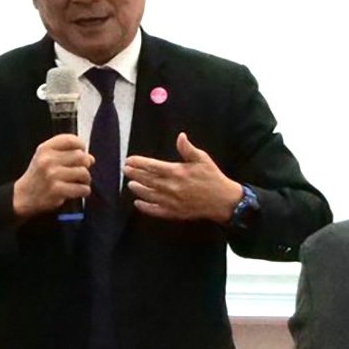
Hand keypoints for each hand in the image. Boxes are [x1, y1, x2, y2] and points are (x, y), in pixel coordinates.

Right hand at [13, 133, 93, 219]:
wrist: (23, 196)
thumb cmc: (38, 176)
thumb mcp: (45, 158)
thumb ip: (66, 154)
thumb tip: (90, 158)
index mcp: (45, 149)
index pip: (70, 140)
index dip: (81, 145)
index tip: (82, 151)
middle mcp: (48, 160)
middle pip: (80, 156)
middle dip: (86, 164)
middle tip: (82, 170)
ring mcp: (52, 175)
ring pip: (83, 172)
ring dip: (86, 179)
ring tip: (81, 182)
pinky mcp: (57, 190)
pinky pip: (82, 188)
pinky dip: (84, 191)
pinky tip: (79, 191)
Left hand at [126, 133, 243, 223]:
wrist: (223, 200)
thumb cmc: (212, 177)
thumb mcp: (202, 159)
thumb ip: (188, 149)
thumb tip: (180, 136)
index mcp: (177, 172)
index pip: (152, 166)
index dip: (139, 163)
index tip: (129, 160)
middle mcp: (171, 187)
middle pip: (147, 180)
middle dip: (134, 174)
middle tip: (125, 170)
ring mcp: (172, 201)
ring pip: (149, 195)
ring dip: (138, 189)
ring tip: (130, 184)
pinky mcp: (174, 212)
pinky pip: (156, 210)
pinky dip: (145, 207)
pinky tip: (138, 203)